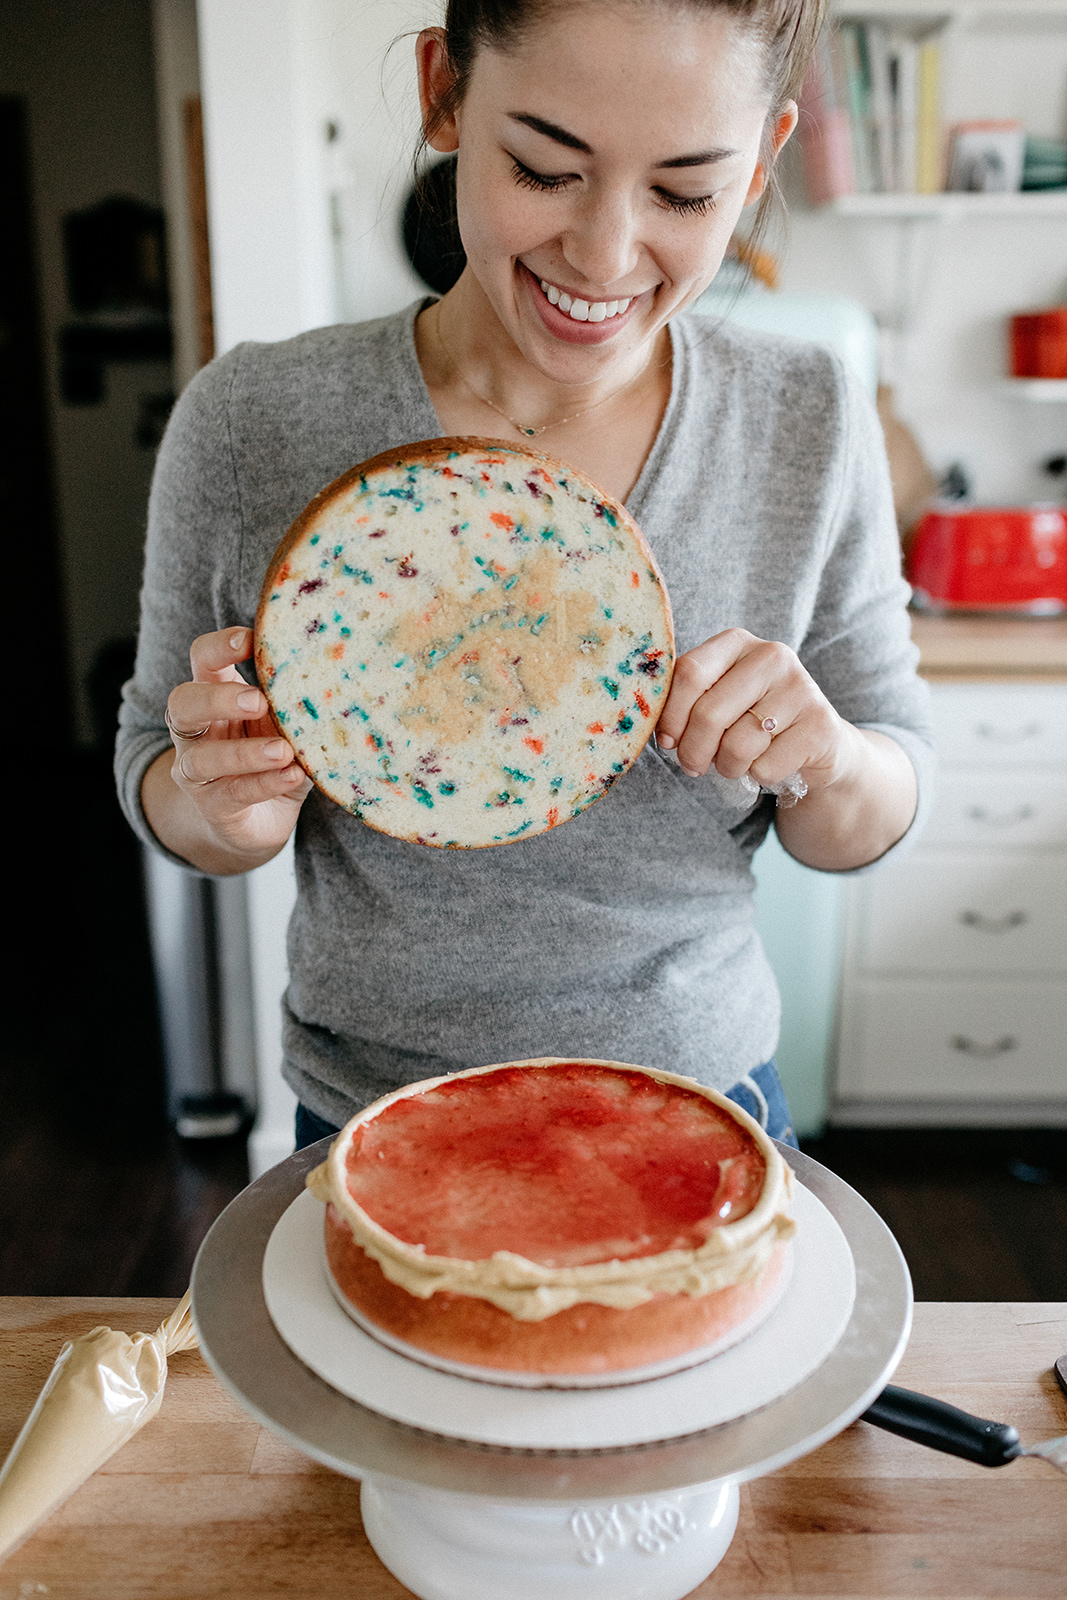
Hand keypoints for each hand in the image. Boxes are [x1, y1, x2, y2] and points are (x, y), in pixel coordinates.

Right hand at [163, 626, 311, 860]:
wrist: (260, 823)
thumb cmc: (274, 758)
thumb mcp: (285, 723)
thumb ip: (294, 701)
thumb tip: (335, 671)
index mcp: (213, 696)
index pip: (202, 660)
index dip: (219, 646)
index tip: (251, 640)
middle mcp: (196, 731)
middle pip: (184, 702)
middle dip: (218, 698)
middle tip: (260, 700)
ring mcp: (197, 771)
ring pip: (202, 758)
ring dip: (245, 753)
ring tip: (284, 751)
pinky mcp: (213, 806)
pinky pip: (233, 793)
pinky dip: (265, 783)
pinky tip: (293, 776)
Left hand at [655, 628, 861, 793]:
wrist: (818, 743)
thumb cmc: (754, 721)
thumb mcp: (719, 701)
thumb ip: (689, 704)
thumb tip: (664, 736)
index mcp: (738, 642)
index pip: (689, 673)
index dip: (671, 715)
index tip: (668, 741)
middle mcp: (772, 656)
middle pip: (709, 712)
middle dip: (693, 751)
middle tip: (694, 765)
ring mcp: (801, 688)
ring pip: (737, 744)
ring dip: (727, 766)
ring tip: (734, 763)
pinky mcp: (820, 725)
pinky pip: (765, 766)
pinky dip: (758, 776)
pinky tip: (767, 764)